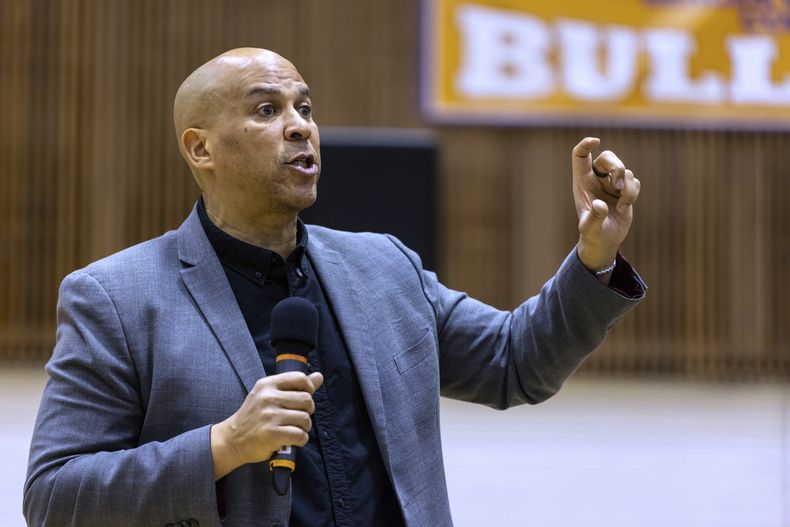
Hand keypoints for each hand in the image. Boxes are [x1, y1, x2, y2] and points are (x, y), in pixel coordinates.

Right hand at [210, 371, 323, 479]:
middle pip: (307, 400)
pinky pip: (300, 435)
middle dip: (307, 411)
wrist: (232, 440)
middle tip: (297, 418)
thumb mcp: (268, 395)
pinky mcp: (272, 434)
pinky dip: (301, 440)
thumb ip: (294, 386)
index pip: (300, 378)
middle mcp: (268, 398)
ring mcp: (270, 416)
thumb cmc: (254, 416)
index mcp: (267, 385)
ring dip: (304, 427)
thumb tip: (319, 376)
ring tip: (293, 429)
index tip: (305, 398)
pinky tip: (292, 439)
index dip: (309, 388)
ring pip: (305, 419)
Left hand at [571, 137, 640, 271]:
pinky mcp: (625, 189)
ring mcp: (611, 183)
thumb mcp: (590, 228)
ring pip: (625, 171)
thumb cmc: (592, 233)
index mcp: (582, 182)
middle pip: (607, 157)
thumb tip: (599, 205)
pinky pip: (635, 181)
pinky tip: (624, 207)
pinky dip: (633, 193)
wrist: (605, 240)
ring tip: (622, 205)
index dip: (585, 145)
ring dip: (627, 188)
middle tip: (619, 185)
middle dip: (617, 167)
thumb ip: (594, 217)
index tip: (595, 141)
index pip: (580, 156)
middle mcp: (596, 179)